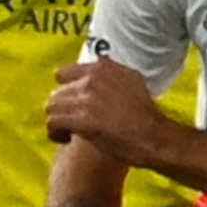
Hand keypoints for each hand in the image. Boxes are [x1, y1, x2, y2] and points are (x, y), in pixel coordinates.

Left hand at [47, 60, 173, 167]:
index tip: (74, 102)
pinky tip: (66, 139)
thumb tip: (98, 78)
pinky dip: (56, 133)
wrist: (154, 137)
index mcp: (104, 67)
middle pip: (58, 92)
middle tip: (73, 121)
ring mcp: (85, 97)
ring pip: (52, 106)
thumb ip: (112, 76)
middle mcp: (92, 78)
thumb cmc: (146, 116)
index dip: (67, 90)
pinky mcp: (80, 117)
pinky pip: (53, 122)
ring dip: (58, 120)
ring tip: (68, 132)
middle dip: (64, 108)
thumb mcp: (134, 82)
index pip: (65, 73)